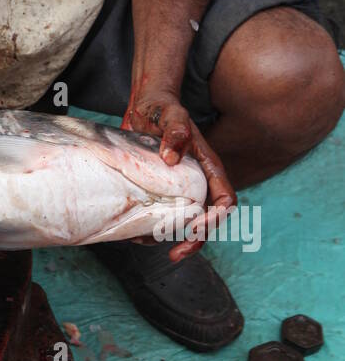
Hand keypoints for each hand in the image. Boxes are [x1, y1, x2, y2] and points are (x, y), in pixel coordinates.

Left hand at [121, 88, 235, 261]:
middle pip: (207, 219)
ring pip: (183, 222)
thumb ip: (176, 130)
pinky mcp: (162, 191)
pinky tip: (135, 232)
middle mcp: (198, 182)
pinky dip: (151, 227)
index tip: (196, 228)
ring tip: (146, 242)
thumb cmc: (162, 107)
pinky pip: (163, 215)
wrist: (146, 106)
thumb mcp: (170, 113)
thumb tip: (172, 158)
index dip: (215, 218)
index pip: (224, 199)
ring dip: (169, 238)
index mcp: (208, 167)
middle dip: (195, 240)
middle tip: (176, 255)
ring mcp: (180, 189)